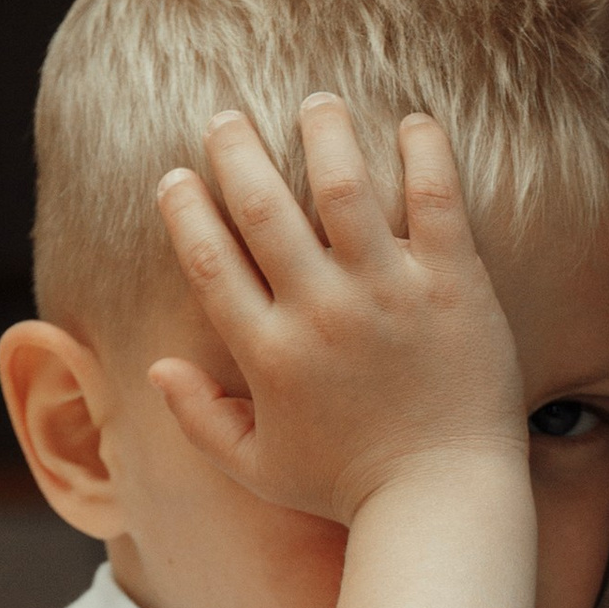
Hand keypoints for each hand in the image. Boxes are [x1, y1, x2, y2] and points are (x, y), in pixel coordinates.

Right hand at [151, 98, 525, 527]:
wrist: (444, 503)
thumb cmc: (351, 490)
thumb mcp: (261, 468)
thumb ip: (201, 420)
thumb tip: (157, 368)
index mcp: (268, 353)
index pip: (208, 260)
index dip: (184, 208)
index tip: (175, 176)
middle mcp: (320, 314)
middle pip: (259, 207)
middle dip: (235, 151)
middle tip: (227, 117)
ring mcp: (387, 294)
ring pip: (342, 184)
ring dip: (323, 132)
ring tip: (317, 105)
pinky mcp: (451, 284)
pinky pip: (435, 198)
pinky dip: (423, 151)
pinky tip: (413, 121)